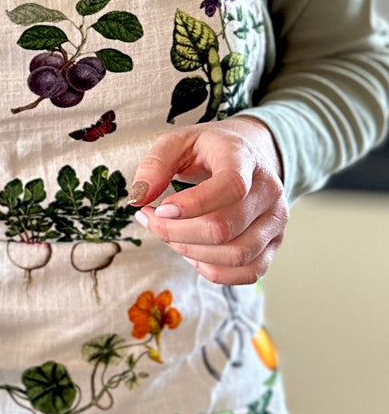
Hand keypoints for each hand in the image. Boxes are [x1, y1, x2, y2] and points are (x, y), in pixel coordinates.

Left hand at [129, 116, 287, 285]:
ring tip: (168, 235)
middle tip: (150, 220)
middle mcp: (268, 191)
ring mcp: (275, 220)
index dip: (192, 205)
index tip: (159, 210)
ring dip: (191, 252)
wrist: (246, 155)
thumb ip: (155, 164)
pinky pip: (247, 272)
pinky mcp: (273, 243)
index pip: (231, 187)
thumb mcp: (177, 141)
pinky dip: (214, 270)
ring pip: (236, 255)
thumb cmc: (207, 150)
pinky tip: (192, 253)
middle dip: (176, 232)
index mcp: (244, 158)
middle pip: (224, 228)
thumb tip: (139, 197)